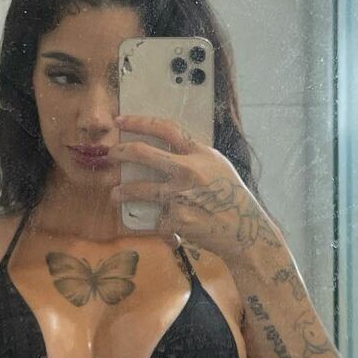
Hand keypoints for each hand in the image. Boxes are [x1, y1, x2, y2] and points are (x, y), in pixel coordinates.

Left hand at [109, 114, 284, 261]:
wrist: (246, 232)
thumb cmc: (234, 201)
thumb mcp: (220, 169)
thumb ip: (195, 158)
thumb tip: (168, 151)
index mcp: (201, 154)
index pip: (166, 128)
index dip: (139, 121)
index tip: (121, 121)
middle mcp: (189, 170)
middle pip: (143, 154)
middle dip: (120, 152)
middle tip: (111, 155)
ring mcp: (180, 195)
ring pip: (139, 190)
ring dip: (122, 193)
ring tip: (116, 196)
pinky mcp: (177, 219)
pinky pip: (159, 223)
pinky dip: (164, 231)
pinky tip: (173, 236)